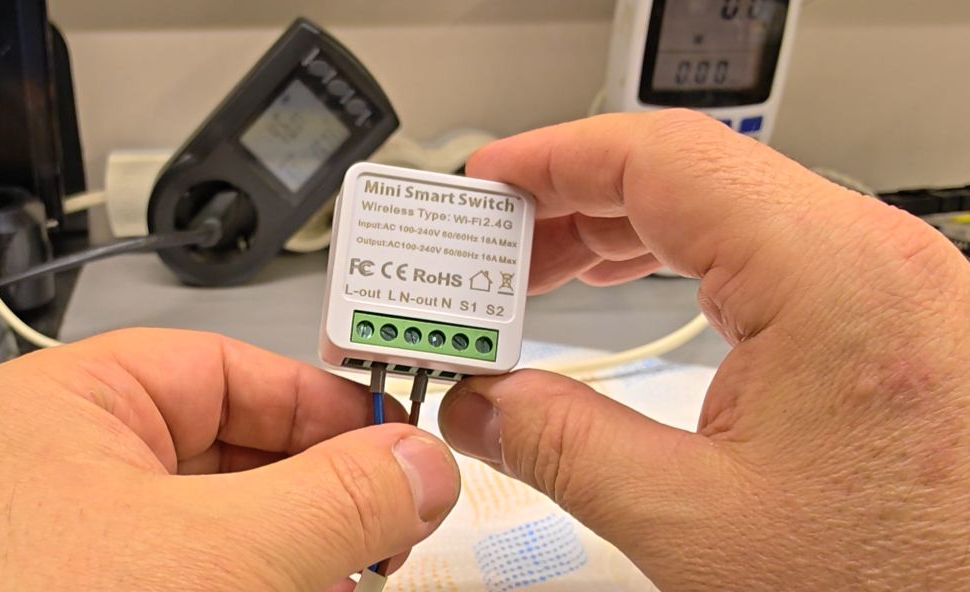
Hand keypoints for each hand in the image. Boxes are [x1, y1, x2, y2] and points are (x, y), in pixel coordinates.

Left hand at [0, 329, 459, 590]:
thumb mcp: (222, 553)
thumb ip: (338, 498)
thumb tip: (419, 464)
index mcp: (67, 409)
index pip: (224, 368)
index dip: (320, 401)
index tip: (394, 438)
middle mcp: (63, 473)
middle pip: (231, 450)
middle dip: (322, 488)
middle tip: (393, 515)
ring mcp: (71, 550)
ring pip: (220, 525)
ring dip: (302, 547)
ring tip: (362, 571)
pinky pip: (195, 576)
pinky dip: (261, 585)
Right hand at [440, 110, 969, 588]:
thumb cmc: (901, 581)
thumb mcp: (696, 521)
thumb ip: (563, 447)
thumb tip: (483, 403)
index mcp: (828, 274)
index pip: (660, 158)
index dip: (555, 159)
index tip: (491, 180)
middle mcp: (869, 256)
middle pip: (689, 175)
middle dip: (575, 203)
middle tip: (496, 249)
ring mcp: (887, 281)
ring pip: (725, 209)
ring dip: (622, 231)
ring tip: (543, 275)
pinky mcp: (886, 315)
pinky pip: (765, 250)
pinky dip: (680, 258)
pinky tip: (630, 282)